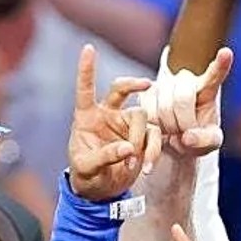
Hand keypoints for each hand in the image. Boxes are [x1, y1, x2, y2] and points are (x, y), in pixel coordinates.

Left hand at [67, 45, 155, 200]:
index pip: (86, 89)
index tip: (89, 48)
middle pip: (122, 89)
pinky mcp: (141, 137)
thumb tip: (128, 147)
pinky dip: (152, 151)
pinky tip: (146, 166)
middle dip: (133, 84)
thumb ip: (105, 156)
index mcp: (87, 117)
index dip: (87, 69)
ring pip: (143, 117)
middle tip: (146, 85)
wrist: (101, 192)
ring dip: (142, 139)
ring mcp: (126, 125)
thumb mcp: (87, 168)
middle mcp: (107, 115)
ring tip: (133, 161)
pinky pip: (154, 135)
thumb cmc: (86, 176)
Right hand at [141, 48, 231, 157]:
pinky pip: (148, 112)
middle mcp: (186, 80)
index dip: (221, 64)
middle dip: (184, 122)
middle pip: (183, 97)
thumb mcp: (209, 144)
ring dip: (169, 127)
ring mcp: (165, 84)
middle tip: (186, 135)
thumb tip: (187, 137)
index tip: (226, 53)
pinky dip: (155, 127)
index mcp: (207, 88)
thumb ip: (205, 141)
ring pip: (164, 106)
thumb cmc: (197, 138)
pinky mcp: (147, 93)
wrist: (173, 139)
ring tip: (174, 132)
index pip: (215, 75)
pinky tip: (161, 129)